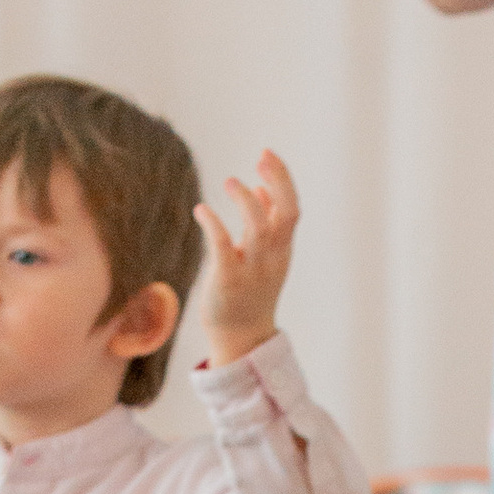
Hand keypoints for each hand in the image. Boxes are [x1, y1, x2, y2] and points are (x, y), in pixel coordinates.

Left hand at [196, 150, 298, 361]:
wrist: (241, 338)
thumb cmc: (251, 293)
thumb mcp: (266, 257)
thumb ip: (266, 223)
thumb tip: (261, 188)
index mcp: (282, 250)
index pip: (291, 209)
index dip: (282, 179)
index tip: (266, 155)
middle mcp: (272, 258)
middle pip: (285, 215)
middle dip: (278, 182)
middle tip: (260, 158)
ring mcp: (251, 270)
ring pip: (258, 228)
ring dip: (245, 200)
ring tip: (229, 182)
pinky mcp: (227, 280)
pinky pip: (223, 247)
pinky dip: (213, 224)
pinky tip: (201, 210)